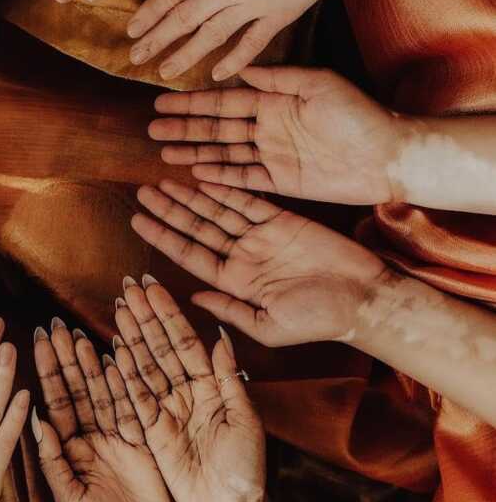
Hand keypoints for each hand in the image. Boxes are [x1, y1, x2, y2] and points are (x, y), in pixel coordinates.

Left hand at [32, 319, 176, 501]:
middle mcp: (91, 439)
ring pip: (104, 392)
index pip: (56, 402)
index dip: (48, 371)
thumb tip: (36, 421)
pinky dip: (128, 382)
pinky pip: (135, 407)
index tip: (37, 339)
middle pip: (79, 389)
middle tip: (57, 323)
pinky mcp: (144, 443)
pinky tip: (120, 356)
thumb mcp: (72, 500)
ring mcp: (118, 438)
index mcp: (68, 451)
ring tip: (82, 331)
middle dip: (68, 357)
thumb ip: (54, 462)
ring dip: (94, 362)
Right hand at [111, 277, 264, 501]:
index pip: (185, 341)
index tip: (153, 286)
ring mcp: (166, 411)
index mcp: (211, 386)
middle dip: (145, 316)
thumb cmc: (246, 470)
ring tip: (117, 308)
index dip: (169, 313)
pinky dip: (122, 376)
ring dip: (131, 337)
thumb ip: (229, 378)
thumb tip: (219, 337)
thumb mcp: (245, 420)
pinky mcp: (151, 433)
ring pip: (145, 366)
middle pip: (160, 347)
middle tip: (127, 286)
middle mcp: (186, 393)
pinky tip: (111, 352)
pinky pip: (134, 399)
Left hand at [127, 0, 376, 81]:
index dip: (149, 13)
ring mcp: (254, 3)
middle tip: (135, 58)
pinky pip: (253, 42)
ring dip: (185, 55)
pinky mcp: (280, 14)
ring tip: (165, 72)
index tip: (131, 30)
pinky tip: (217, 74)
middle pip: (183, 18)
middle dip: (157, 40)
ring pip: (212, 36)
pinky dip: (235, 60)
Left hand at [132, 180, 387, 343]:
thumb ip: (230, 310)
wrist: (364, 299)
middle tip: (142, 192)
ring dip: (191, 197)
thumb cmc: (319, 320)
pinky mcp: (284, 219)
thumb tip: (193, 297)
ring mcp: (262, 237)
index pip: (190, 255)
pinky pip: (248, 200)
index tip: (137, 222)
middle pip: (197, 229)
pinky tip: (203, 176)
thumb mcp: (269, 325)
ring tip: (162, 180)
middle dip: (169, 211)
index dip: (163, 238)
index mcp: (236, 283)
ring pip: (217, 211)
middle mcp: (244, 257)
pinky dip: (226, 188)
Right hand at [150, 67, 400, 204]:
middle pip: (217, 128)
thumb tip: (238, 69)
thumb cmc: (358, 115)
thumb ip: (277, 78)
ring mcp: (273, 155)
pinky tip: (194, 173)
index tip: (163, 102)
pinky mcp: (281, 182)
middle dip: (184, 128)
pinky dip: (218, 176)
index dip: (193, 103)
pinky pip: (242, 178)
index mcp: (275, 101)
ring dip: (194, 152)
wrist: (388, 155)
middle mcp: (268, 127)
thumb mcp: (318, 84)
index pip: (225, 101)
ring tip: (164, 151)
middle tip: (151, 129)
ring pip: (223, 153)